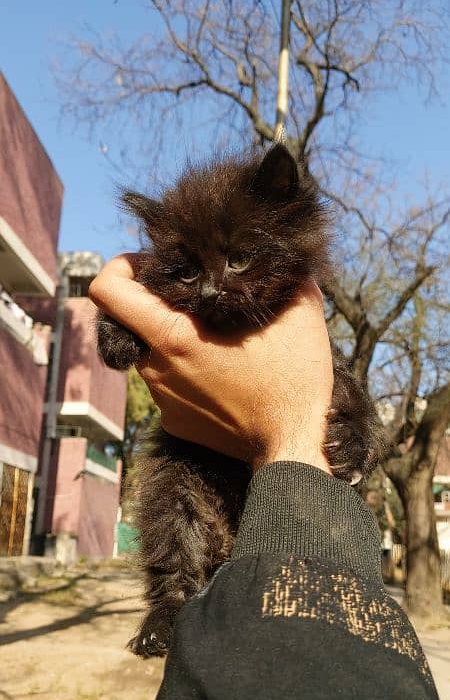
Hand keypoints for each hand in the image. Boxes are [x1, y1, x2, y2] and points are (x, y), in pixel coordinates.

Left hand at [89, 254, 332, 472]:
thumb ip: (285, 274)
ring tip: (215, 338)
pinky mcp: (174, 422)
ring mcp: (163, 401)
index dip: (119, 267)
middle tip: (193, 298)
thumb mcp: (299, 314)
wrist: (293, 447)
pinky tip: (221, 373)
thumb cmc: (294, 381)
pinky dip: (185, 373)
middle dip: (154, 304)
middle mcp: (157, 370)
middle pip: (130, 322)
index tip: (150, 265)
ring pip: (152, 355)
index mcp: (173, 338)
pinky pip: (168, 385)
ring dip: (173, 340)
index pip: (107, 292)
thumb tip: (280, 252)